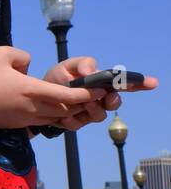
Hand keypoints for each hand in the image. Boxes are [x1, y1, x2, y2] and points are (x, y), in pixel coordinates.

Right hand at [0, 46, 101, 129]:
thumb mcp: (3, 53)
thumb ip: (24, 56)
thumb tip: (30, 66)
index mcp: (31, 89)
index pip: (68, 96)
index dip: (86, 94)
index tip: (99, 89)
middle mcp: (31, 108)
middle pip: (65, 111)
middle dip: (80, 104)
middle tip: (90, 96)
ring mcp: (22, 119)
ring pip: (53, 119)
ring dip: (65, 112)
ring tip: (72, 102)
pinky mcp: (14, 125)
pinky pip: (39, 122)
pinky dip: (49, 116)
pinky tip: (47, 108)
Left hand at [42, 56, 158, 130]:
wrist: (36, 94)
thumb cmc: (57, 78)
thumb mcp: (67, 66)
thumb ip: (82, 64)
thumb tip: (90, 71)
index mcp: (102, 84)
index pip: (124, 84)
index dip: (140, 84)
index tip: (152, 83)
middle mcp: (99, 99)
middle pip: (115, 103)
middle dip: (113, 101)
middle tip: (106, 97)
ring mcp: (88, 112)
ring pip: (99, 116)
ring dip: (92, 109)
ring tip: (80, 103)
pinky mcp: (75, 123)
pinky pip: (78, 125)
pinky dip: (72, 120)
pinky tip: (64, 115)